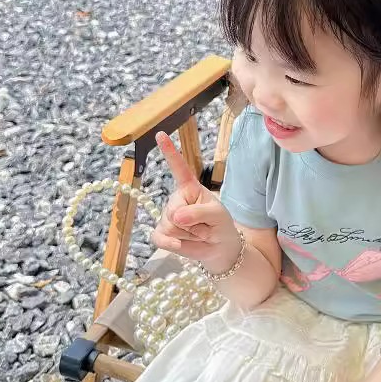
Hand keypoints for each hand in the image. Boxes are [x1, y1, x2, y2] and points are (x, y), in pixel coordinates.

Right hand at [151, 133, 240, 273]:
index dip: (169, 151)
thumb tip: (177, 216)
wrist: (220, 247)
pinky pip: (159, 238)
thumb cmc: (220, 225)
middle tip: (204, 227)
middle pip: (174, 211)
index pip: (179, 168)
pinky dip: (170, 245)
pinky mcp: (162, 233)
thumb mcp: (218, 216)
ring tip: (198, 233)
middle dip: (192, 224)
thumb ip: (200, 213)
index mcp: (190, 187)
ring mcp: (167, 216)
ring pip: (170, 226)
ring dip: (188, 235)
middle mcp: (176, 199)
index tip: (160, 133)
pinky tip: (180, 245)